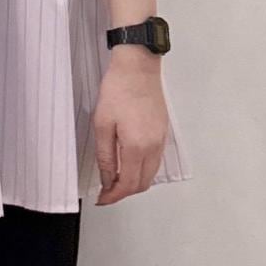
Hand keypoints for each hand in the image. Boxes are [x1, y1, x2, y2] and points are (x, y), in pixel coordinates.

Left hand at [91, 50, 169, 203]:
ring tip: (115, 180)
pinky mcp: (162, 133)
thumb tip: (108, 178)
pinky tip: (128, 164)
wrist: (137, 67)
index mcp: (137, 146)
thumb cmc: (119, 89)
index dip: (114, 196)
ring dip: (134, 182)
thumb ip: (105, 156)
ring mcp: (160, 140)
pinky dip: (142, 170)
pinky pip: (155, 161)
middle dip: (124, 193)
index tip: (102, 198)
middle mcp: (153, 147)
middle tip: (106, 192)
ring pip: (150, 174)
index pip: (128, 184)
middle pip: (142, 184)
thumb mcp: (102, 125)